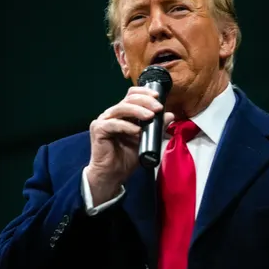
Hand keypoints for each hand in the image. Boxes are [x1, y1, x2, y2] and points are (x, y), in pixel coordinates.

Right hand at [86, 86, 174, 205]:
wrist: (113, 175)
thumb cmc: (126, 158)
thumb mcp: (147, 141)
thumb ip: (157, 128)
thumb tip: (169, 115)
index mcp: (123, 113)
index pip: (132, 95)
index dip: (145, 92)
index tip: (158, 96)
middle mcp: (112, 114)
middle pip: (128, 99)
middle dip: (145, 101)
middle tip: (158, 108)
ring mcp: (104, 120)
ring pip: (121, 108)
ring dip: (138, 111)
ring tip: (150, 116)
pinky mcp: (99, 129)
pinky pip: (114, 124)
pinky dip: (127, 126)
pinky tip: (137, 131)